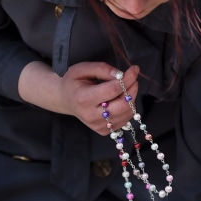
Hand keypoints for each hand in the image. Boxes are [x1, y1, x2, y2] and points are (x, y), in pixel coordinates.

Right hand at [18, 61, 139, 134]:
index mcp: (83, 99)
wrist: (66, 100)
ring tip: (124, 88)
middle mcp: (91, 115)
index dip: (127, 78)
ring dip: (131, 97)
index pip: (112, 90)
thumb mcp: (82, 69)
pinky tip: (120, 99)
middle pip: (123, 105)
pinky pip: (125, 119)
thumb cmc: (73, 82)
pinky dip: (127, 107)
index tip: (134, 69)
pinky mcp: (104, 131)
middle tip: (133, 78)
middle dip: (132, 89)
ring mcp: (98, 126)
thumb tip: (120, 75)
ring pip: (127, 113)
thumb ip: (101, 69)